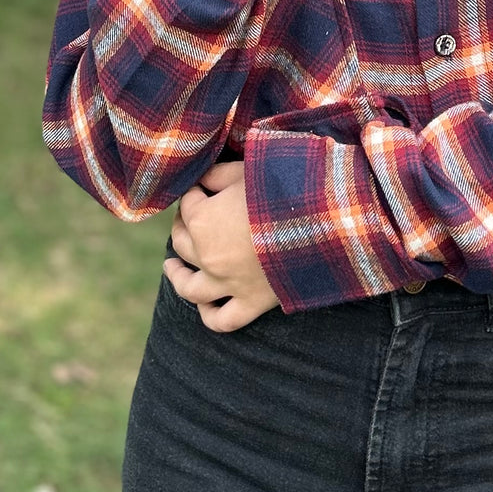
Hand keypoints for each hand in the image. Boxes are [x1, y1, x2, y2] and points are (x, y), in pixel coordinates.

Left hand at [163, 160, 281, 331]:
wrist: (321, 220)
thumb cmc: (282, 189)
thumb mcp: (246, 171)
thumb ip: (218, 174)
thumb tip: (203, 179)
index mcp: (202, 220)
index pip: (188, 204)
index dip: (195, 192)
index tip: (203, 186)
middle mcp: (207, 255)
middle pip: (182, 242)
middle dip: (183, 226)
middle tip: (189, 218)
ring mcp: (227, 283)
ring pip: (189, 288)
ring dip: (177, 276)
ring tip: (171, 267)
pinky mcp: (251, 302)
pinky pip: (222, 320)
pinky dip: (208, 315)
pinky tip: (203, 305)